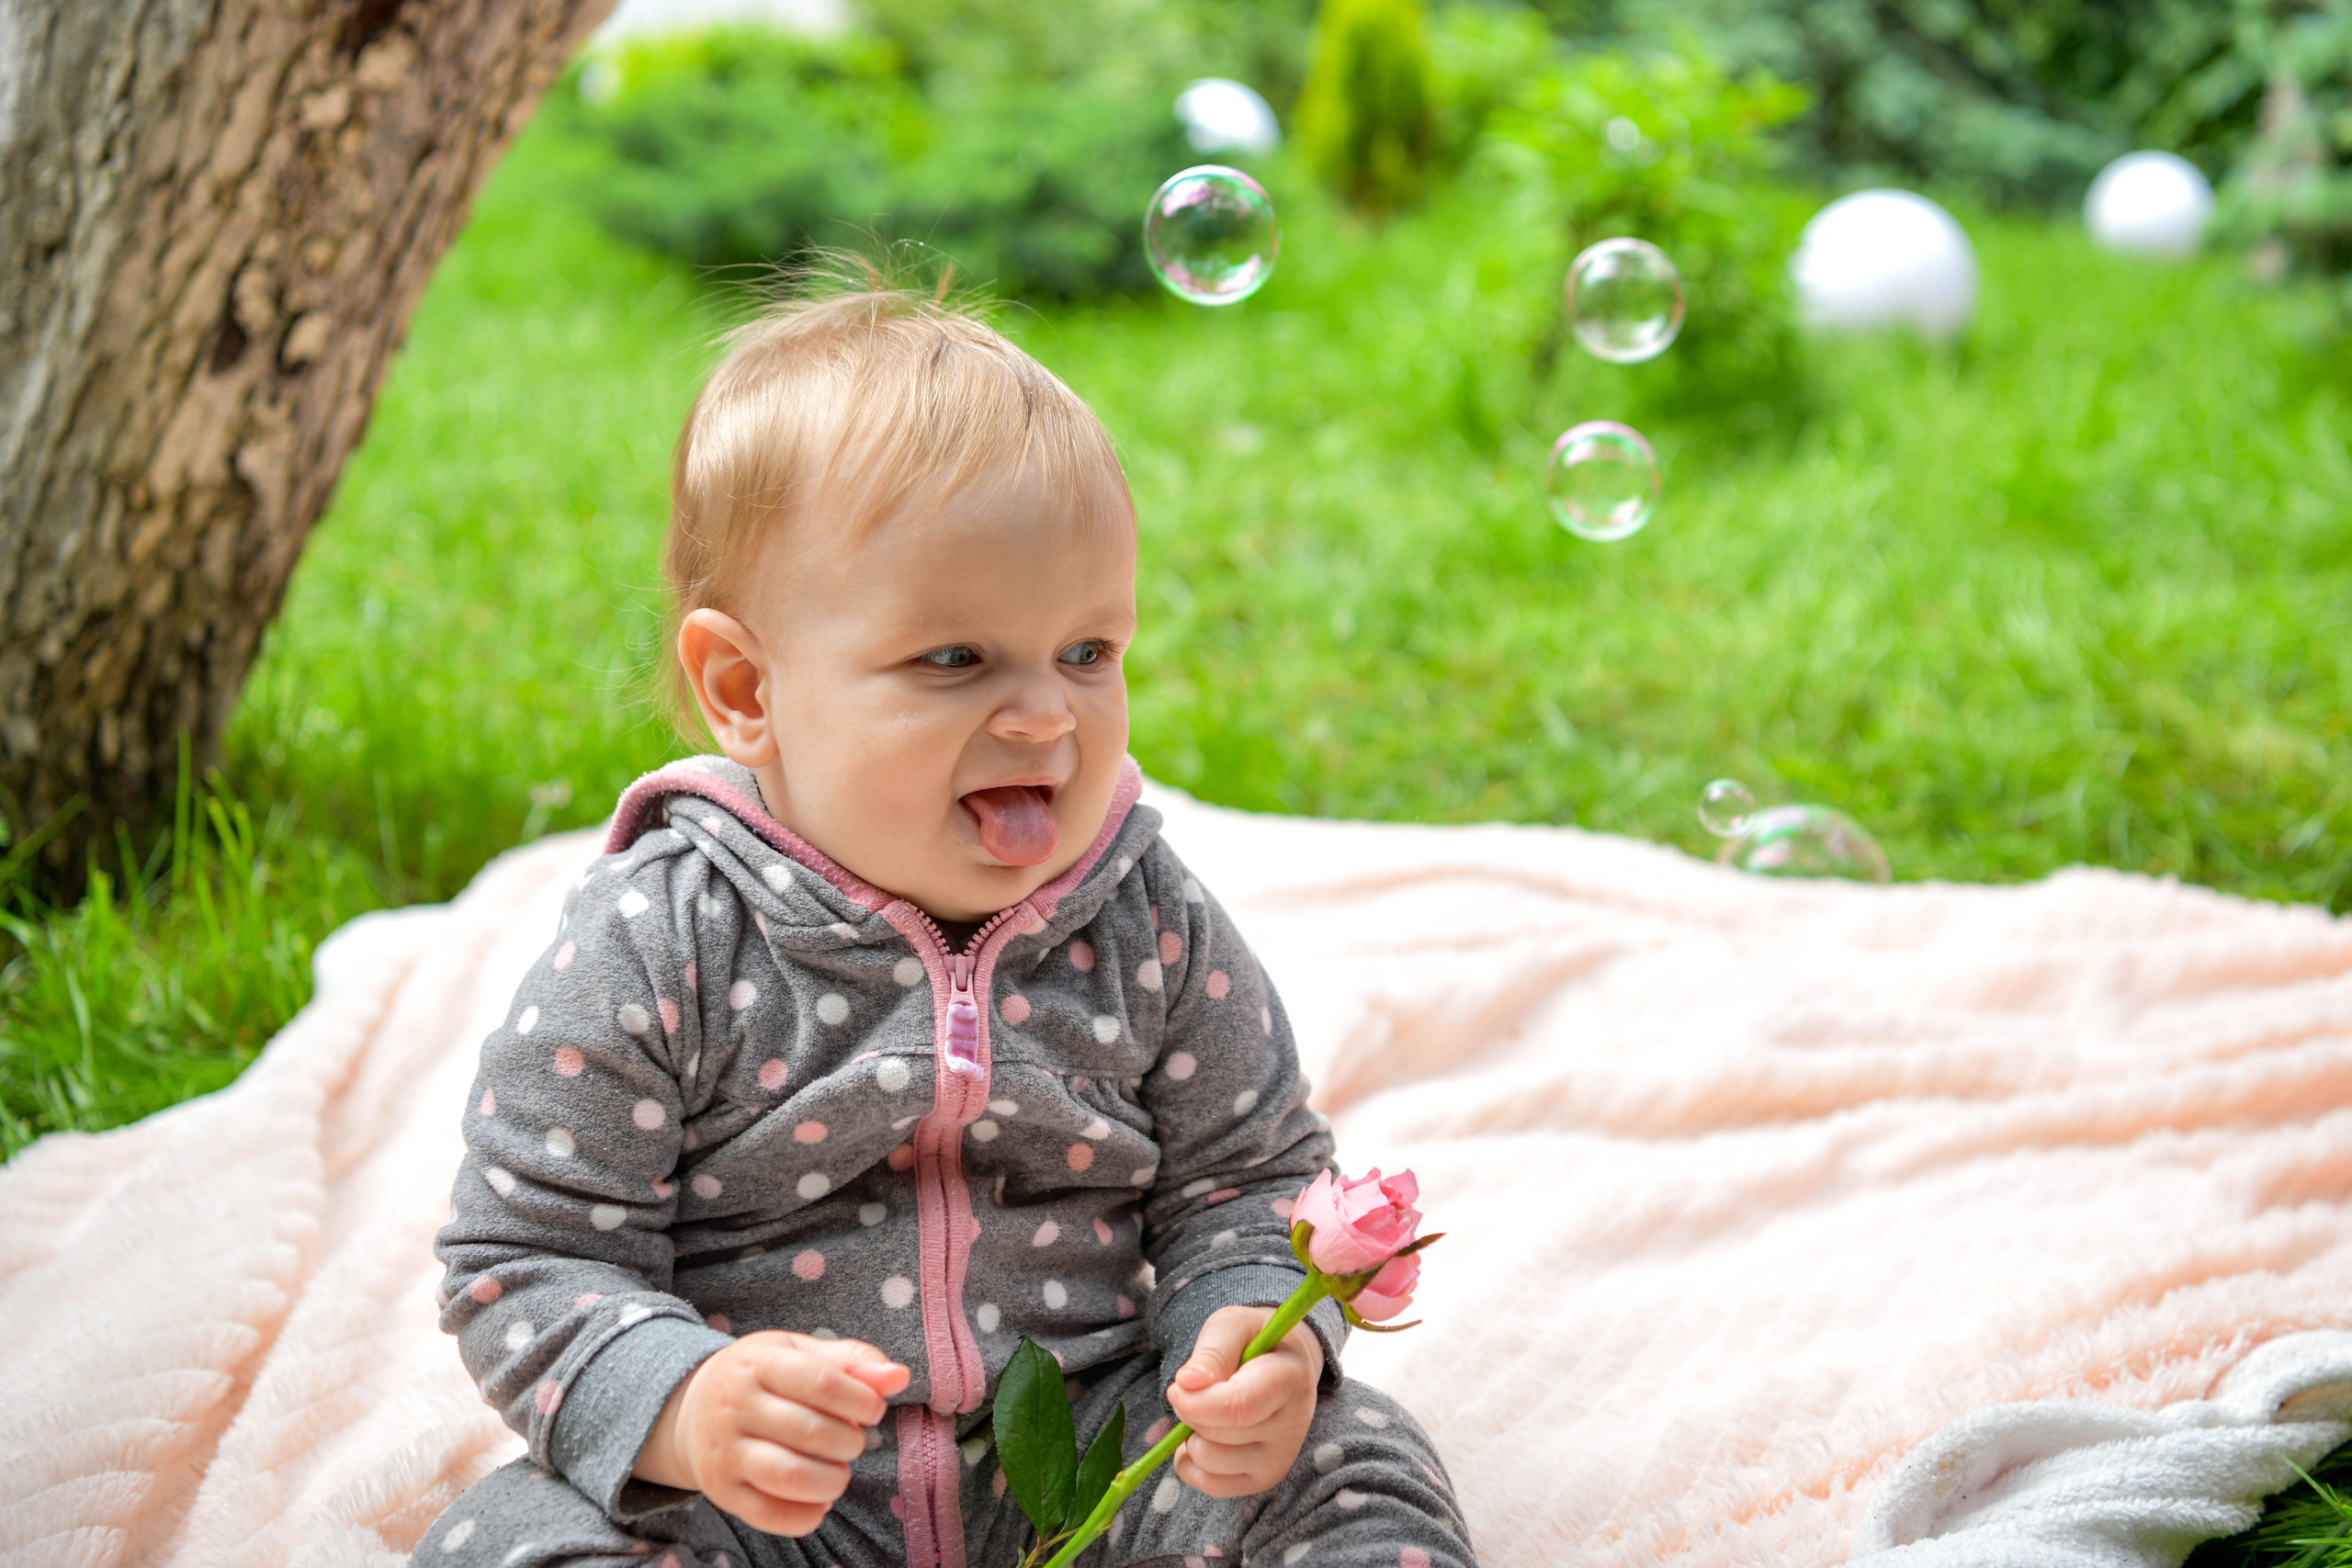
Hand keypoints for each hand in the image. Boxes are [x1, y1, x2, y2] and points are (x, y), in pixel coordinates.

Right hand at [636, 1330, 909, 1534]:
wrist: (690, 1409)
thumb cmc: (761, 1377)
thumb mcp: (799, 1352)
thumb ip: (851, 1360)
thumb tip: (899, 1377)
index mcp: (758, 1363)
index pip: (819, 1382)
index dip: (860, 1400)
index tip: (872, 1409)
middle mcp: (734, 1407)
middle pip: (810, 1432)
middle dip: (849, 1443)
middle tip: (853, 1440)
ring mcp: (724, 1453)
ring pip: (789, 1477)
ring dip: (832, 1480)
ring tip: (838, 1471)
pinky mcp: (722, 1492)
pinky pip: (770, 1515)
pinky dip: (807, 1516)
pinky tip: (820, 1499)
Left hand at [1164, 1305, 1323, 1497]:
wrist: (1282, 1366)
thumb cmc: (1253, 1342)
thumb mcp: (1232, 1326)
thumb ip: (1211, 1351)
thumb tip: (1187, 1383)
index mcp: (1290, 1380)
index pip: (1238, 1407)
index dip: (1196, 1401)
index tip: (1178, 1385)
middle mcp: (1293, 1426)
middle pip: (1216, 1435)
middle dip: (1190, 1410)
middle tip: (1196, 1389)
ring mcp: (1280, 1459)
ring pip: (1209, 1461)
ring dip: (1191, 1436)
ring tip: (1207, 1412)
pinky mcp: (1263, 1481)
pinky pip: (1208, 1484)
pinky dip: (1191, 1462)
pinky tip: (1203, 1436)